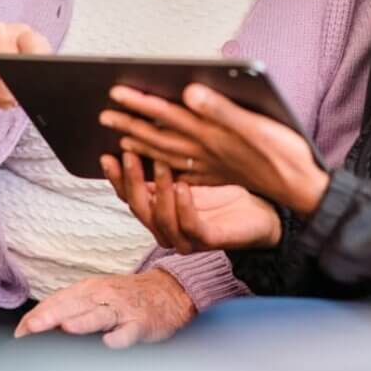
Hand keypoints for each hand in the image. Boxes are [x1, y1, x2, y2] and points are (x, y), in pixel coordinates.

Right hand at [0, 22, 51, 121]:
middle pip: (9, 66)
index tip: (35, 81)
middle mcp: (0, 30)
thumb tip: (33, 89)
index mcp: (22, 35)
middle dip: (6, 91)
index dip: (36, 64)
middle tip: (1, 95)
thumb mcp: (16, 80)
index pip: (36, 45)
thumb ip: (28, 80)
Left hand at [13, 270, 195, 348]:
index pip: (57, 301)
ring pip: (100, 315)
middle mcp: (103, 296)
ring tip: (66, 328)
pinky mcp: (141, 323)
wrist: (169, 291)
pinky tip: (109, 342)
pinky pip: (128, 332)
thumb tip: (33, 325)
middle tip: (30, 329)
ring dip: (83, 321)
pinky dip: (119, 337)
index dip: (37, 317)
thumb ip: (69, 308)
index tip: (19, 334)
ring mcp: (123, 310)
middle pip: (74, 305)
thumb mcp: (96, 295)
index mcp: (89, 289)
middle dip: (51, 316)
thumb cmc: (125, 298)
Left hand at [100, 84, 329, 216]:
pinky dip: (165, 164)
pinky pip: (182, 170)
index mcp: (212, 136)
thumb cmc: (285, 155)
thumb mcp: (257, 127)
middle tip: (105, 115)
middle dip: (131, 124)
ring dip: (143, 145)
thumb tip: (189, 92)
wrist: (303, 189)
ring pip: (168, 155)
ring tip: (120, 139)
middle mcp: (206, 152)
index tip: (116, 92)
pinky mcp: (221, 173)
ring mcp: (212, 166)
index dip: (142, 103)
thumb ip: (221, 110)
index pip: (168, 115)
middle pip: (160, 137)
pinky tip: (158, 163)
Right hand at [103, 152, 282, 252]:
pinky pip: (191, 227)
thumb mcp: (191, 169)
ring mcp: (187, 239)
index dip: (117, 178)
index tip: (108, 156)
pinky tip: (183, 187)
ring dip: (159, 191)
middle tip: (129, 155)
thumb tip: (143, 129)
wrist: (262, 212)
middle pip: (139, 209)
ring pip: (162, 220)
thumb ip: (167, 160)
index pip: (130, 197)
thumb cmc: (226, 191)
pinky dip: (184, 207)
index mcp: (160, 212)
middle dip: (132, 181)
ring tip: (161, 164)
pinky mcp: (210, 241)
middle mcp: (168, 230)